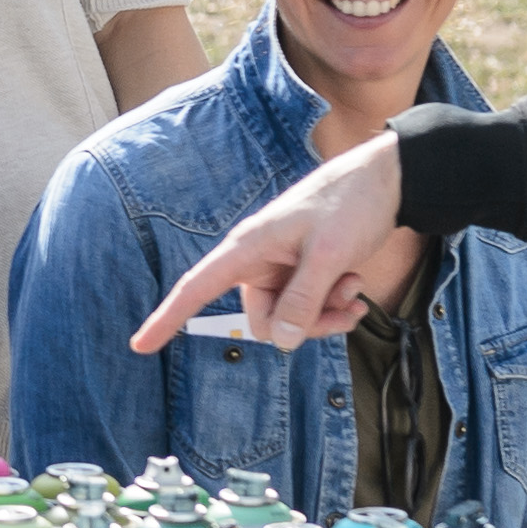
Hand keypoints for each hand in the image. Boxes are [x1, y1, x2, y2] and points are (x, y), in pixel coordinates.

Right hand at [127, 136, 422, 351]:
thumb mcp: (330, 253)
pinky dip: (333, 307)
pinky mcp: (303, 272)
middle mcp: (259, 260)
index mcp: (249, 247)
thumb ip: (304, 298)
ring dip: (324, 314)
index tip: (139, 346)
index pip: (196, 287)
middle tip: (341, 304)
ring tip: (352, 289)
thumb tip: (282, 341)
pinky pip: (308, 309)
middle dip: (304, 323)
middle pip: (263, 321)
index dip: (167, 318)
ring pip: (291, 320)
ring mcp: (281, 268)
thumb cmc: (351, 203)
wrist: (387, 181)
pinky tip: (355, 291)